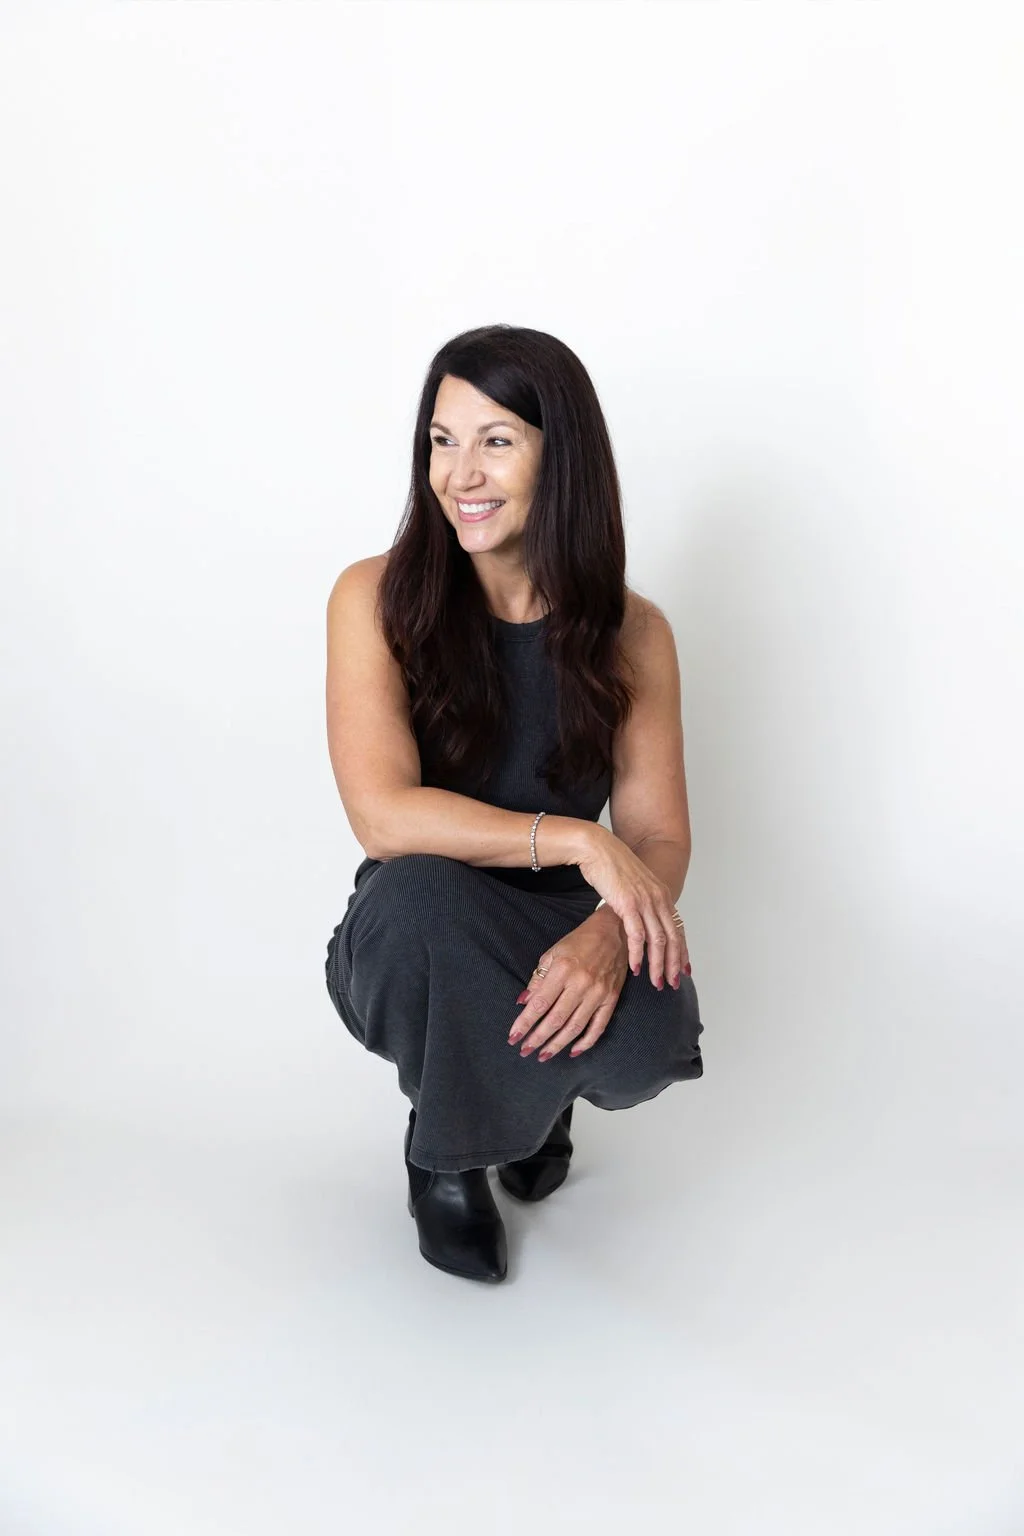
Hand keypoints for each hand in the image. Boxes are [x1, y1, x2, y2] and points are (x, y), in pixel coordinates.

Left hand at [508, 912, 629, 1060]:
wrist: (614, 931)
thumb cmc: (580, 941)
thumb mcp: (553, 953)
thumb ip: (538, 979)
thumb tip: (523, 1002)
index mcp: (562, 969)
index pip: (539, 1003)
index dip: (524, 1023)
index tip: (513, 1037)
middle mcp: (580, 983)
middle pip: (555, 1019)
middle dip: (537, 1038)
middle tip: (524, 1051)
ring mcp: (598, 992)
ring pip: (575, 1027)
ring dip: (557, 1044)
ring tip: (542, 1055)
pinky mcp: (612, 998)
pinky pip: (598, 1026)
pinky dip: (586, 1042)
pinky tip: (573, 1051)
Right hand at [573, 825, 689, 984]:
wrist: (598, 848)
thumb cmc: (611, 867)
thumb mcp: (633, 887)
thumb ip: (641, 903)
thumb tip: (639, 920)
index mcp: (662, 895)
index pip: (678, 929)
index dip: (682, 952)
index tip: (683, 971)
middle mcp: (658, 899)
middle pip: (673, 938)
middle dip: (674, 964)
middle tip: (672, 983)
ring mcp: (645, 901)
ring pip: (658, 941)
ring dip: (658, 965)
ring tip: (656, 982)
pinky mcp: (629, 904)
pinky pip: (638, 936)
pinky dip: (638, 954)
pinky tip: (636, 968)